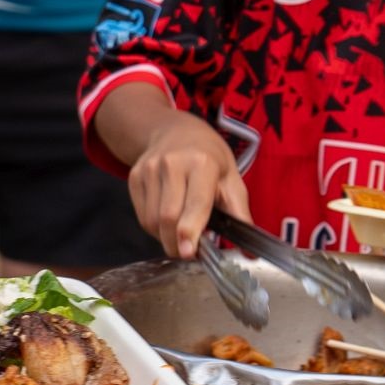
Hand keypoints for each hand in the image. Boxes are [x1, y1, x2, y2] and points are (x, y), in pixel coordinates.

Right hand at [128, 112, 249, 258]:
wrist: (176, 131)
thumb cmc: (209, 157)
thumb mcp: (231, 179)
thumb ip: (239, 214)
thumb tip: (250, 253)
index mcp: (202, 163)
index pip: (195, 203)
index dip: (190, 230)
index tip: (189, 252)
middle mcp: (172, 163)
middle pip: (168, 216)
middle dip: (176, 244)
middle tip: (188, 252)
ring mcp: (149, 169)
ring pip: (152, 220)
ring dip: (165, 238)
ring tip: (179, 234)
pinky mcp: (135, 176)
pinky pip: (142, 216)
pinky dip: (154, 228)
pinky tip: (167, 221)